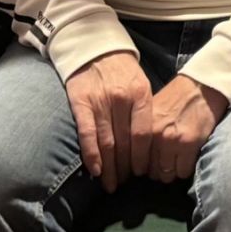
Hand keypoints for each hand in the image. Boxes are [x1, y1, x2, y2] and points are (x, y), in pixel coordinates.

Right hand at [64, 51, 156, 192]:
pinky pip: (87, 134)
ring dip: (109, 168)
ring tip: (111, 184)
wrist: (96, 47)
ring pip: (107, 143)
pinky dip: (91, 155)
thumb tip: (149, 144)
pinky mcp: (81, 103)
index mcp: (141, 95)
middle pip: (125, 143)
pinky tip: (96, 170)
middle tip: (123, 184)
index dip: (142, 157)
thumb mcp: (142, 84)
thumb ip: (144, 111)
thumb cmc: (123, 70)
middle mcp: (121, 99)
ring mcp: (100, 102)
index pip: (143, 134)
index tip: (141, 173)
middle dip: (125, 168)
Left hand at [144, 74, 229, 183]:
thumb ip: (142, 132)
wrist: (201, 86)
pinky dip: (184, 169)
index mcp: (143, 126)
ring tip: (176, 160)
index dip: (140, 166)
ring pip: (165, 175)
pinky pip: (182, 172)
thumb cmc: (176, 97)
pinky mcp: (189, 144)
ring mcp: (172, 140)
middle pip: (149, 171)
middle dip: (156, 169)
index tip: (146, 165)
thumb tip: (134, 155)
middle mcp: (154, 135)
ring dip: (170, 171)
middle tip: (164, 161)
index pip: (134, 161)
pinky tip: (187, 157)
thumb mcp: (151, 111)